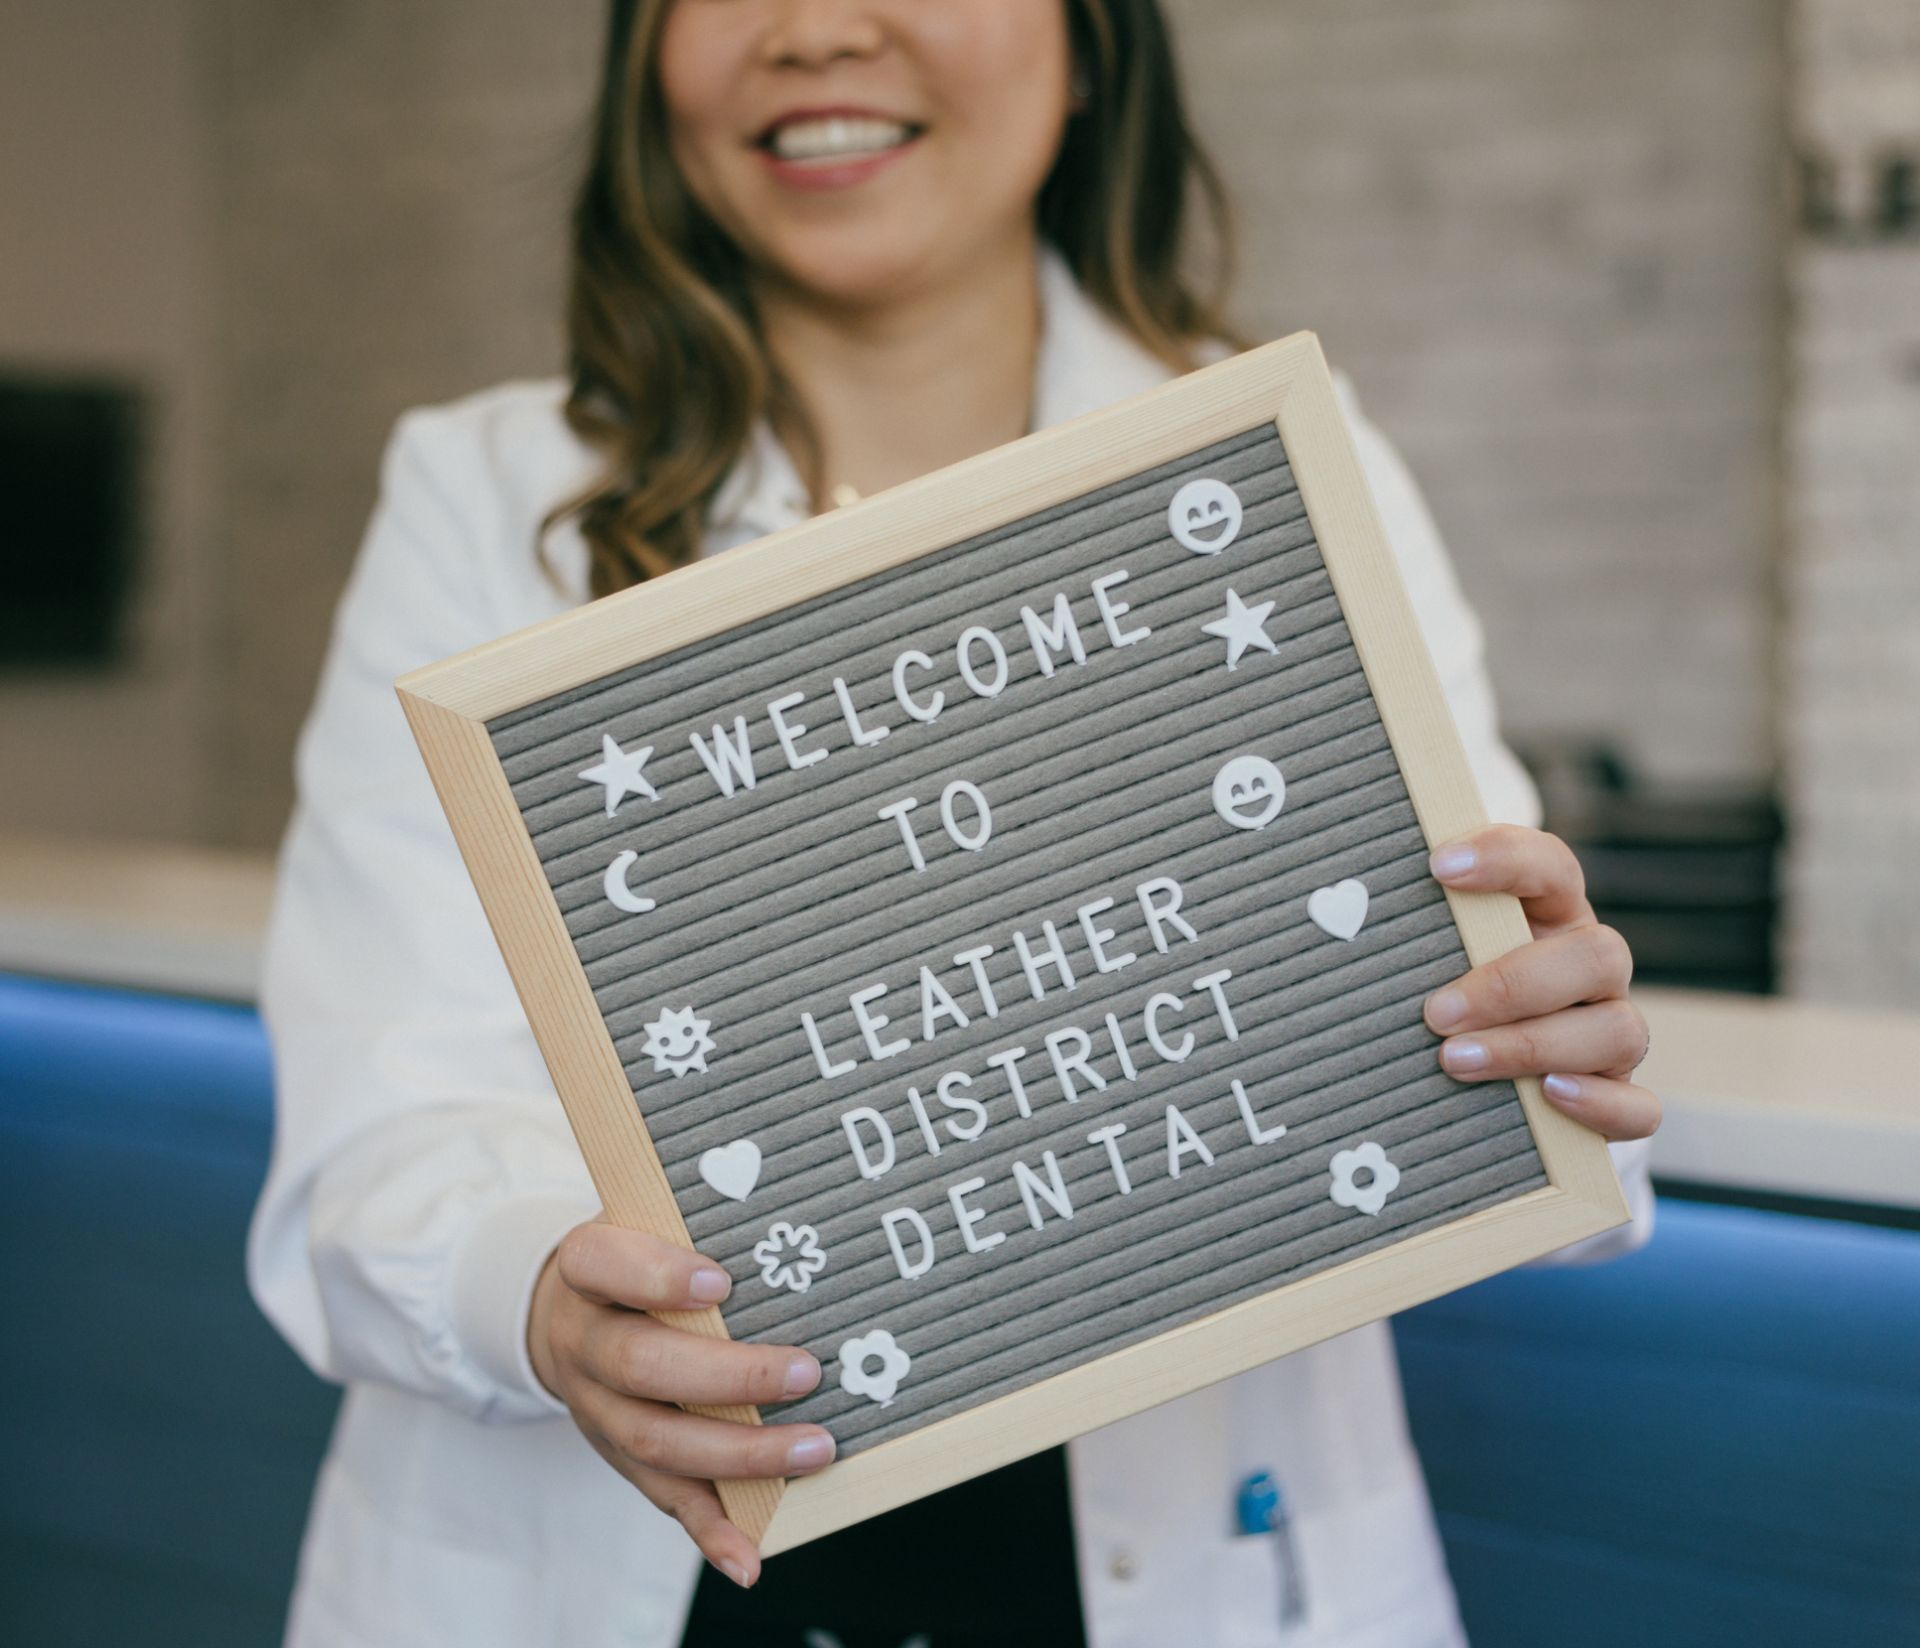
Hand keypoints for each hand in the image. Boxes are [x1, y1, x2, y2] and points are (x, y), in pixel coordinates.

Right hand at [528, 1221, 835, 1588]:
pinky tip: (750, 1556)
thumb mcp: (649, 1222)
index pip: (604, 1264)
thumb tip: (792, 1234)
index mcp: (587, 1267)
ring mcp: (596, 1407)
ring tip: (814, 1448)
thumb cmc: (638, 1257)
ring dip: (741, 1453)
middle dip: (729, 1376)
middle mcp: (584, 1341)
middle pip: (641, 1364)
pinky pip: (662, 1498)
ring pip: (657, 1440)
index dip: (658, 1277)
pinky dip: (709, 1532)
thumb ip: (697, 1224)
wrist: (566, 1314)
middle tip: (807, 1371)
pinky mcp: (618, 1456)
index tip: (721, 1281)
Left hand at [1423, 824, 1659, 1140]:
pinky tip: (1547, 1097)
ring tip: (1455, 1060)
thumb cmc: (1441, 995)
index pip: (1549, 866)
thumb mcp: (1428, 957)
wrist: (1478, 1087)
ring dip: (1534, 1045)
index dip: (1504, 860)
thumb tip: (1337, 909)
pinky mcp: (1616, 1099)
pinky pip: (1638, 1108)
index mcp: (1549, 915)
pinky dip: (1599, 1105)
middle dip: (1512, 984)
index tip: (1437, 867)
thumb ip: (1411, 932)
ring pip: (1619, 1029)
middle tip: (1435, 1012)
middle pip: (1596, 955)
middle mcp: (1589, 971)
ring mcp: (1610, 1035)